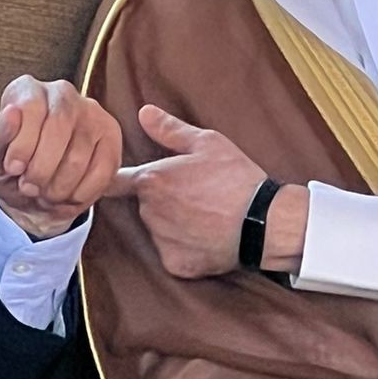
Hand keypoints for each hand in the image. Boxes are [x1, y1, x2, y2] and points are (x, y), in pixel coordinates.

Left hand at [0, 75, 121, 238]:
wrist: (35, 193)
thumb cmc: (13, 170)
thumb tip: (11, 112)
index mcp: (27, 89)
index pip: (30, 108)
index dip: (22, 144)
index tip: (13, 169)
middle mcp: (61, 92)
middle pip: (59, 128)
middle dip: (41, 169)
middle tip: (29, 188)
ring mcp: (91, 112)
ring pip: (79, 154)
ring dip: (59, 186)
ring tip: (46, 194)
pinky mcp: (112, 135)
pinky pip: (102, 170)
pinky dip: (81, 193)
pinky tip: (67, 196)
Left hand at [107, 104, 276, 278]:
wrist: (264, 222)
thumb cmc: (236, 178)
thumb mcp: (207, 143)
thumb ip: (170, 129)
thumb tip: (144, 113)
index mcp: (152, 180)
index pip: (114, 182)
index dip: (114, 181)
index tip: (113, 183)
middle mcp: (150, 212)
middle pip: (145, 206)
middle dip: (162, 201)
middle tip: (194, 196)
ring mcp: (162, 240)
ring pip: (159, 231)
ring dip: (172, 225)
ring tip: (205, 217)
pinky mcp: (176, 265)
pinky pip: (173, 255)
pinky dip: (186, 249)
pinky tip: (207, 239)